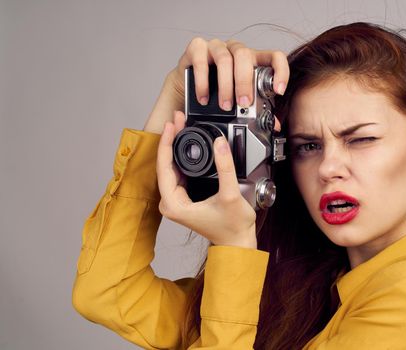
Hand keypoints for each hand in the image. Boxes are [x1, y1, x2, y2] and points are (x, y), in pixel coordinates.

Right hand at [143, 37, 288, 133]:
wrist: (187, 88)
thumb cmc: (217, 93)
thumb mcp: (240, 102)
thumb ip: (259, 111)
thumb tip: (275, 125)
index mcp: (253, 61)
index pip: (274, 56)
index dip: (280, 71)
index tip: (278, 90)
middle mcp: (236, 50)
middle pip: (245, 56)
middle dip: (245, 83)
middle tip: (243, 104)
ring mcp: (216, 47)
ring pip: (225, 58)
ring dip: (225, 85)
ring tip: (225, 105)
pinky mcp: (197, 48)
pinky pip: (201, 60)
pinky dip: (202, 81)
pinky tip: (203, 98)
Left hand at [156, 111, 257, 248]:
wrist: (237, 242)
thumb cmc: (232, 227)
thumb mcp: (230, 194)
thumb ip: (225, 167)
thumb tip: (220, 143)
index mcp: (174, 204)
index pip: (164, 166)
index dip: (168, 143)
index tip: (173, 125)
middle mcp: (170, 203)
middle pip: (165, 164)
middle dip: (171, 140)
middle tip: (178, 120)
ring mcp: (176, 200)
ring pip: (171, 167)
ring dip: (176, 146)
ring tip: (181, 126)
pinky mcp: (183, 198)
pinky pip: (178, 172)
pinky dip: (181, 156)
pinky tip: (186, 143)